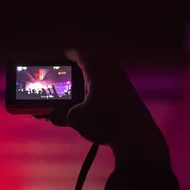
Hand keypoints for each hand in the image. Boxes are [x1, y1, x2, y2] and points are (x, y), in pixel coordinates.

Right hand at [50, 49, 170, 167]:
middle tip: (72, 70)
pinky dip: (104, 85)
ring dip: (95, 75)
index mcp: (96, 69)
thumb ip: (61, 114)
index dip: (69, 54)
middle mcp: (111, 70)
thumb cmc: (104, 121)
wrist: (136, 135)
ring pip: (106, 70)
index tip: (63, 55)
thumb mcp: (76, 119)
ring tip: (84, 85)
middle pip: (95, 60)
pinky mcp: (130, 92)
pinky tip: (98, 99)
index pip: (80, 54)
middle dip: (83, 64)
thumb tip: (52, 115)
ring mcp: (123, 80)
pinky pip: (113, 81)